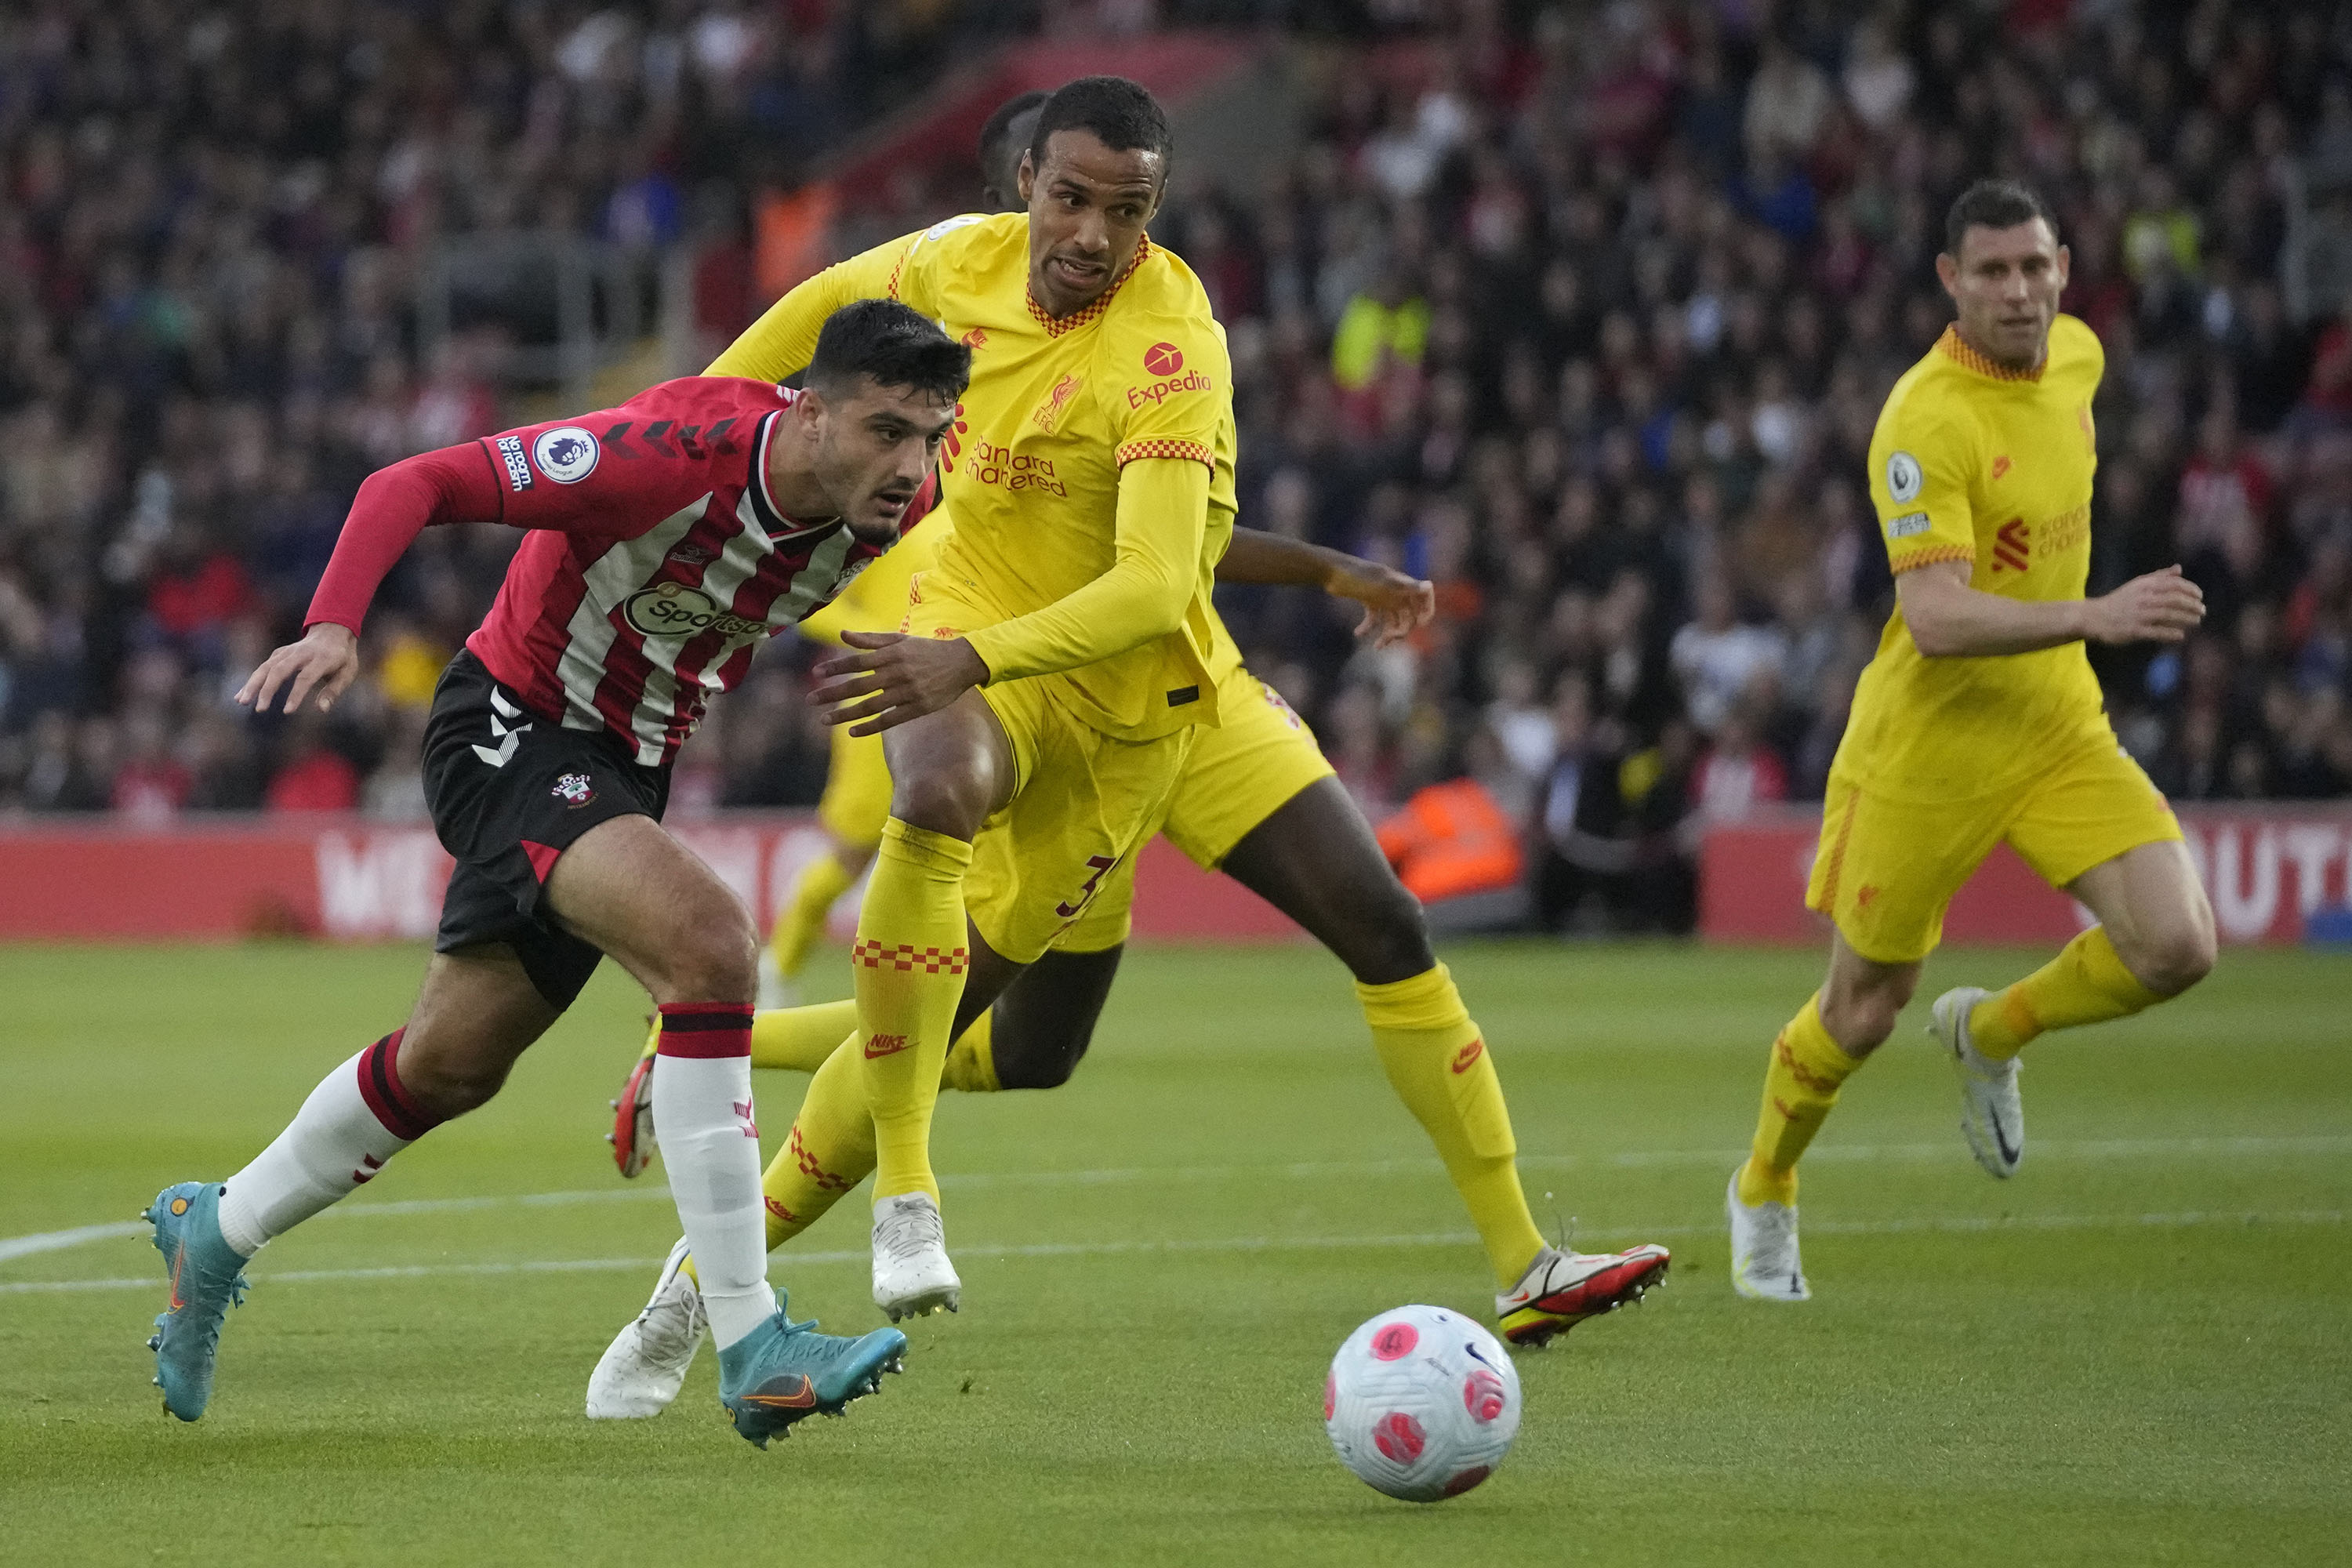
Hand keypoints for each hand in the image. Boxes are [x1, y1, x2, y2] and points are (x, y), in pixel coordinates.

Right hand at [235, 622, 360, 714]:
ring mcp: (288, 651)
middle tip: (260, 709)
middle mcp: (301, 653)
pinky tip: (241, 696)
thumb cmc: (342, 657)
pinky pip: (263, 667)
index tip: (288, 711)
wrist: (332, 631)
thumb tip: (322, 709)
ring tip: (242, 702)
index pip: (305, 678)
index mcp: (322, 658)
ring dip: (252, 685)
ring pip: (266, 667)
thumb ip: (334, 691)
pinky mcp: (279, 653)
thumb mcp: (348, 672)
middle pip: (280, 670)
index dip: (296, 695)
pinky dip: (252, 681)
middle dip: (267, 690)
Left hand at [809, 630, 990, 735]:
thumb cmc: (927, 649)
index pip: (858, 661)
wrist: (962, 663)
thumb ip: (870, 639)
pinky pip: (890, 720)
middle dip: (833, 693)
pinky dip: (871, 727)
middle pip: (859, 685)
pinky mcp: (918, 708)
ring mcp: (908, 692)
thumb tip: (842, 634)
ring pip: (871, 705)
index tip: (817, 673)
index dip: (837, 667)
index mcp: (892, 654)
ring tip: (825, 720)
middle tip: (810, 700)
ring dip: (846, 714)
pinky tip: (853, 732)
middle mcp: (898, 673)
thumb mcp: (900, 639)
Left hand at [1326, 558, 1434, 648]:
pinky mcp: (1368, 600)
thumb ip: (1406, 586)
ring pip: (1391, 620)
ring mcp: (1381, 596)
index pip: (1424, 596)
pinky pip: (1373, 618)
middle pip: (1408, 614)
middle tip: (1390, 638)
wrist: (1332, 571)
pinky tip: (1358, 633)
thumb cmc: (1359, 576)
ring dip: (1386, 634)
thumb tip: (1429, 585)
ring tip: (1377, 647)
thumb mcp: (1384, 583)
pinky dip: (1367, 627)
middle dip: (1402, 629)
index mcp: (1402, 584)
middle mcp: (1395, 591)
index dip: (1427, 610)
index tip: (1421, 624)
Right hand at [2082, 565, 2205, 645]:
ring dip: (2186, 618)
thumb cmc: (2118, 601)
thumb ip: (2159, 576)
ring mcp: (2139, 615)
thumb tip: (2179, 569)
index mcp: (2145, 585)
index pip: (2174, 584)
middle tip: (2202, 610)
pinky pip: (2157, 632)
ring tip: (2197, 621)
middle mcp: (2143, 598)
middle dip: (2192, 604)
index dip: (2191, 589)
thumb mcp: (2137, 584)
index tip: (2200, 596)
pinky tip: (2181, 635)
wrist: (2093, 617)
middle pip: (2174, 599)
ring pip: (2169, 614)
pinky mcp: (2134, 630)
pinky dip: (2171, 633)